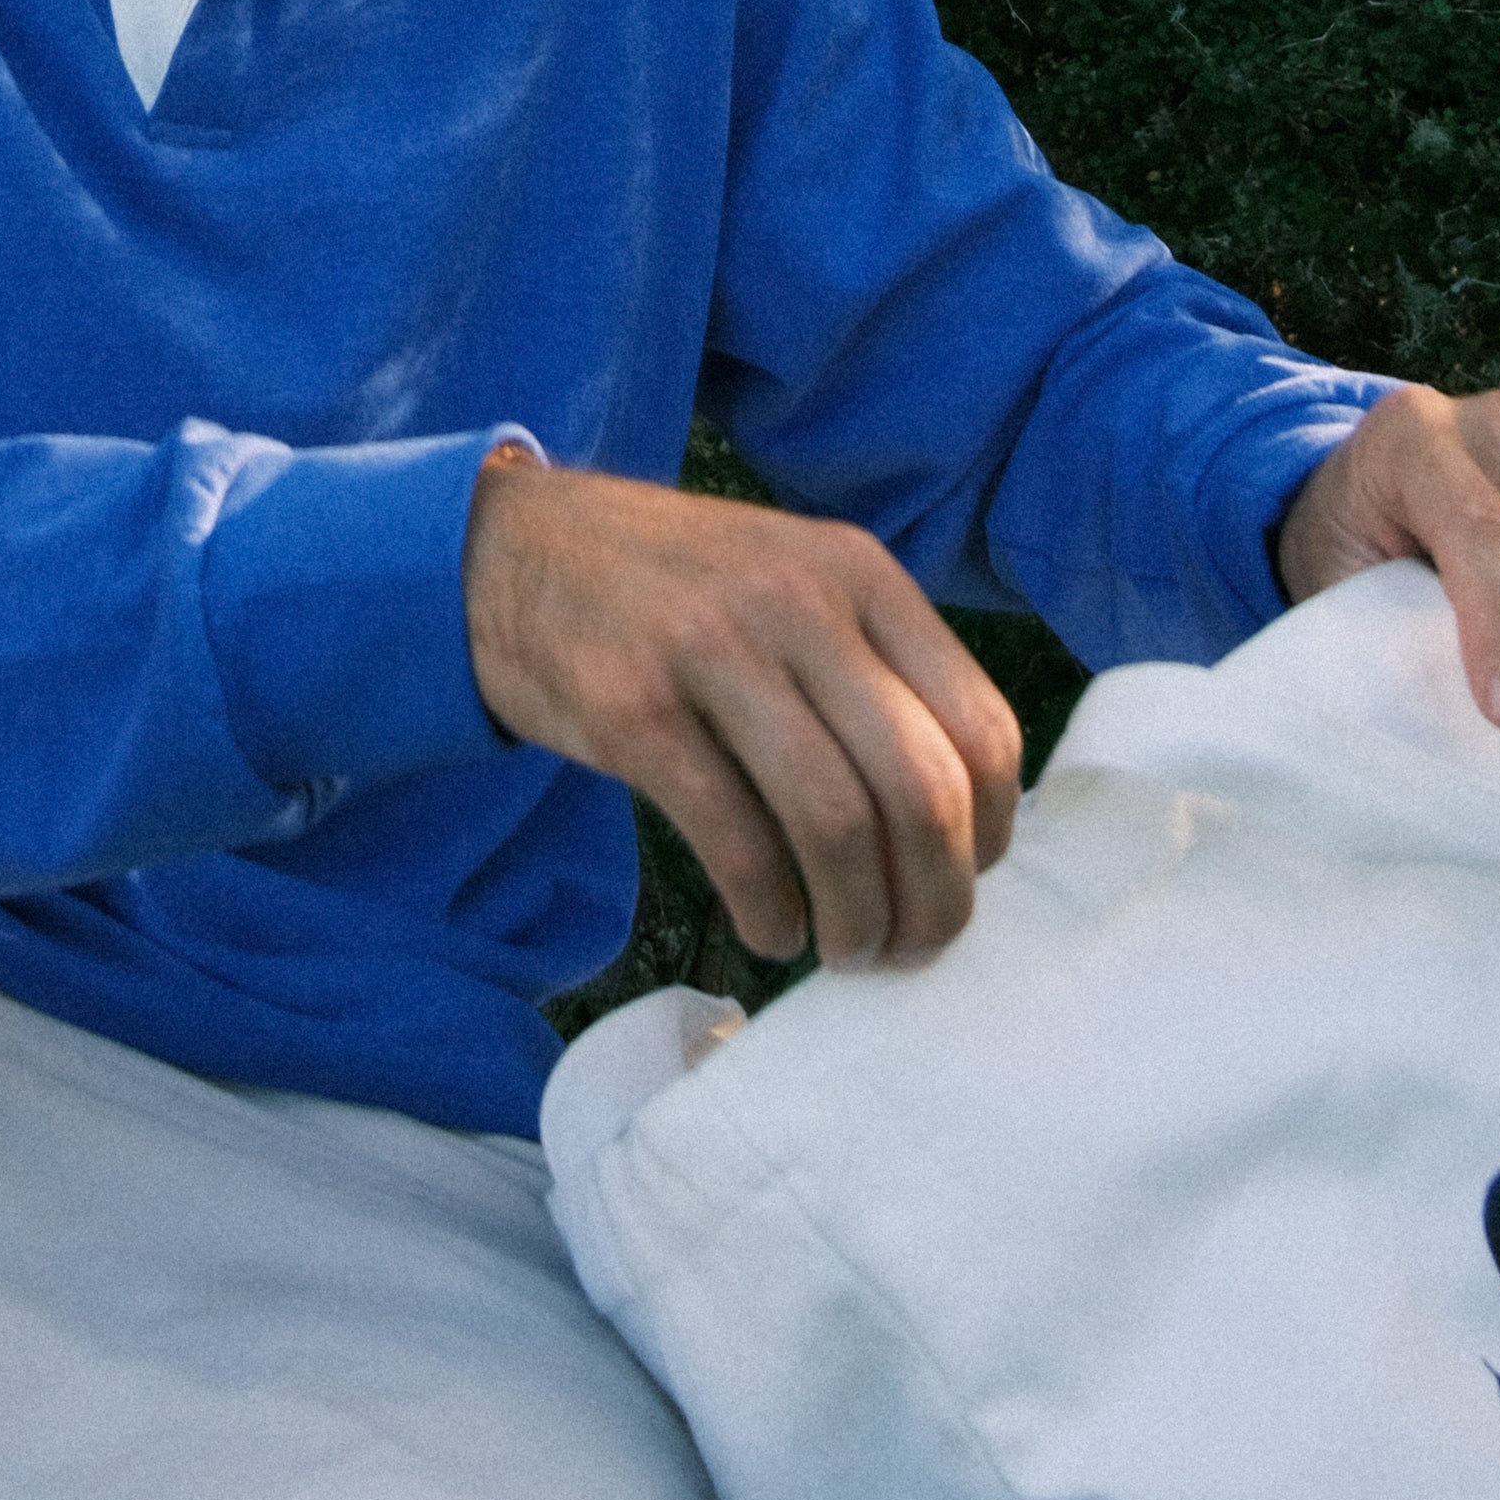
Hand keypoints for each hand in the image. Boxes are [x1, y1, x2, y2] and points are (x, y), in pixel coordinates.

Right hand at [462, 459, 1022, 968]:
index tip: (965, 881)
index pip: (980, 727)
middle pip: (920, 787)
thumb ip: (871, 668)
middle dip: (934, 897)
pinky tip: (771, 930)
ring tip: (845, 950)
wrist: (507, 550)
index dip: (991, 834)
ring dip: (857, 918)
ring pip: (837, 822)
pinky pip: (736, 842)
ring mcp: (711, 651)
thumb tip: (958, 826)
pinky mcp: (633, 711)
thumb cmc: (672, 589)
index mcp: (858, 572)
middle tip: (914, 948)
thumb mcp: (791, 581)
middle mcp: (797, 602)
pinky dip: (771, 911)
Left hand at [1274, 383, 1499, 725]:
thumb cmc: (1350, 544)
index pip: (1474, 523)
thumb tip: (1436, 697)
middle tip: (1471, 696)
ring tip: (1479, 654)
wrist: (1379, 501)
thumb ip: (1379, 619)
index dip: (1494, 624)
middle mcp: (1498, 424)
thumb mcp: (1334, 572)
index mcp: (1412, 426)